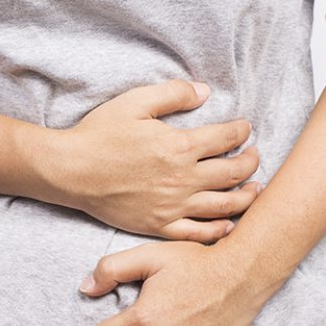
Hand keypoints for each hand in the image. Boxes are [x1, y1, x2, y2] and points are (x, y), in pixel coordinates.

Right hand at [48, 79, 262, 243]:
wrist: (71, 171)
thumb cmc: (99, 134)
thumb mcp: (135, 101)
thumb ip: (173, 94)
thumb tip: (205, 92)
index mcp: (180, 146)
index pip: (227, 138)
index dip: (242, 131)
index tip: (245, 129)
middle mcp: (182, 179)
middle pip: (233, 173)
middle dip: (251, 162)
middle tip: (254, 156)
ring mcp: (172, 206)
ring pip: (224, 206)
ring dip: (246, 197)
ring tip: (255, 189)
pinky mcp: (159, 226)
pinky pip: (198, 233)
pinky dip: (219, 230)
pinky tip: (229, 223)